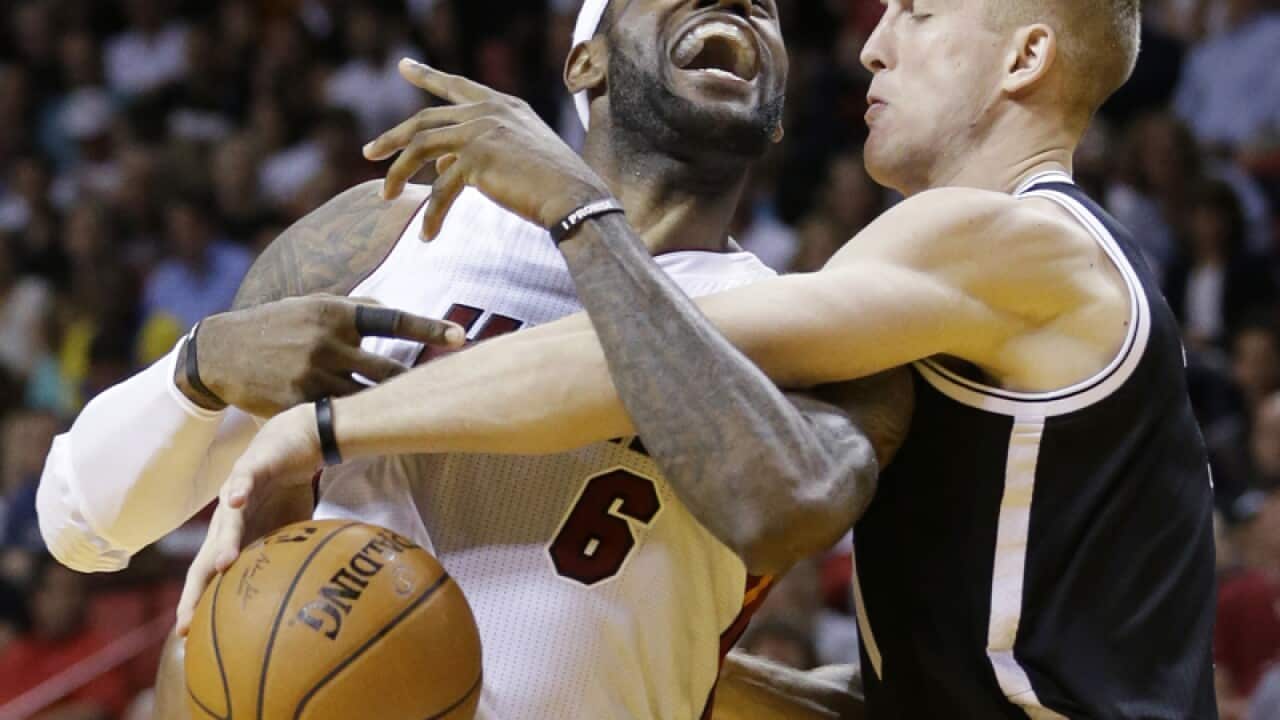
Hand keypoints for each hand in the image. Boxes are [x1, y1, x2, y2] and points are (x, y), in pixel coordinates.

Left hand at [175, 404, 322, 634]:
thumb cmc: (288, 489)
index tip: (187, 637)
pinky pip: (243, 481)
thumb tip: (302, 592)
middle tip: (186, 622)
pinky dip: (238, 491)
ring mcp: (236, 494)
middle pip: (204, 559)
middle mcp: (227, 520)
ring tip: (221, 566)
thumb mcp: (290, 531)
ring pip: (224, 523)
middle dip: (195, 591)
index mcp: (235, 538)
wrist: (297, 442)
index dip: (198, 605)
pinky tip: (235, 501)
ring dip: (222, 544)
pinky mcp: (251, 468)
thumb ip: (286, 557)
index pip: (211, 578)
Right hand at [180, 295, 465, 416]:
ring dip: (389, 410)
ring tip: (419, 416)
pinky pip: (337, 419)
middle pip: (387, 370)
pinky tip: (374, 434)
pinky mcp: (297, 403)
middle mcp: (327, 342)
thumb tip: (395, 311)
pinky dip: (355, 426)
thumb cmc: (279, 325)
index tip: (462, 336)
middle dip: (416, 384)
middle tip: (449, 391)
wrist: (221, 351)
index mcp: (336, 313)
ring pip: (365, 399)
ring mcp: (312, 375)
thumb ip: (355, 308)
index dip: (430, 328)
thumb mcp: (313, 304)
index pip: (393, 320)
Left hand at [364, 58, 611, 238]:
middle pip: (424, 120)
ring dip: (398, 174)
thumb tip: (442, 164)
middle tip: (369, 153)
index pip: (456, 86)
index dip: (427, 75)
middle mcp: (489, 111)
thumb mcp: (517, 155)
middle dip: (392, 138)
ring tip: (385, 196)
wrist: (575, 197)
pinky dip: (432, 215)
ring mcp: (481, 131)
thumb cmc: (554, 184)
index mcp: (503, 105)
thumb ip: (481, 151)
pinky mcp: (477, 158)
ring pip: (421, 148)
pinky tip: (427, 235)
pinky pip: (441, 189)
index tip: (404, 66)